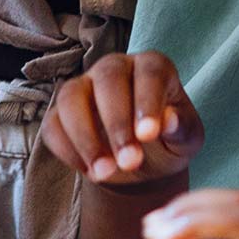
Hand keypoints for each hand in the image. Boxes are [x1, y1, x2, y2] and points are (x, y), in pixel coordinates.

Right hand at [40, 52, 202, 187]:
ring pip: (71, 96)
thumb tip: (168, 119)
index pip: (149, 72)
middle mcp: (115, 67)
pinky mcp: (61, 112)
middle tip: (130, 162)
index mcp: (152, 66)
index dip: (147, 101)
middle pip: (107, 78)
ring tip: (105, 172)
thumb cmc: (168, 140)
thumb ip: (182, 127)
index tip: (148, 135)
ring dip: (85, 136)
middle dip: (117, 123)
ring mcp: (84, 86)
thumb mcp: (186, 139)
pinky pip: (52, 123)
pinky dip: (66, 149)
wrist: (143, 162)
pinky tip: (88, 171)